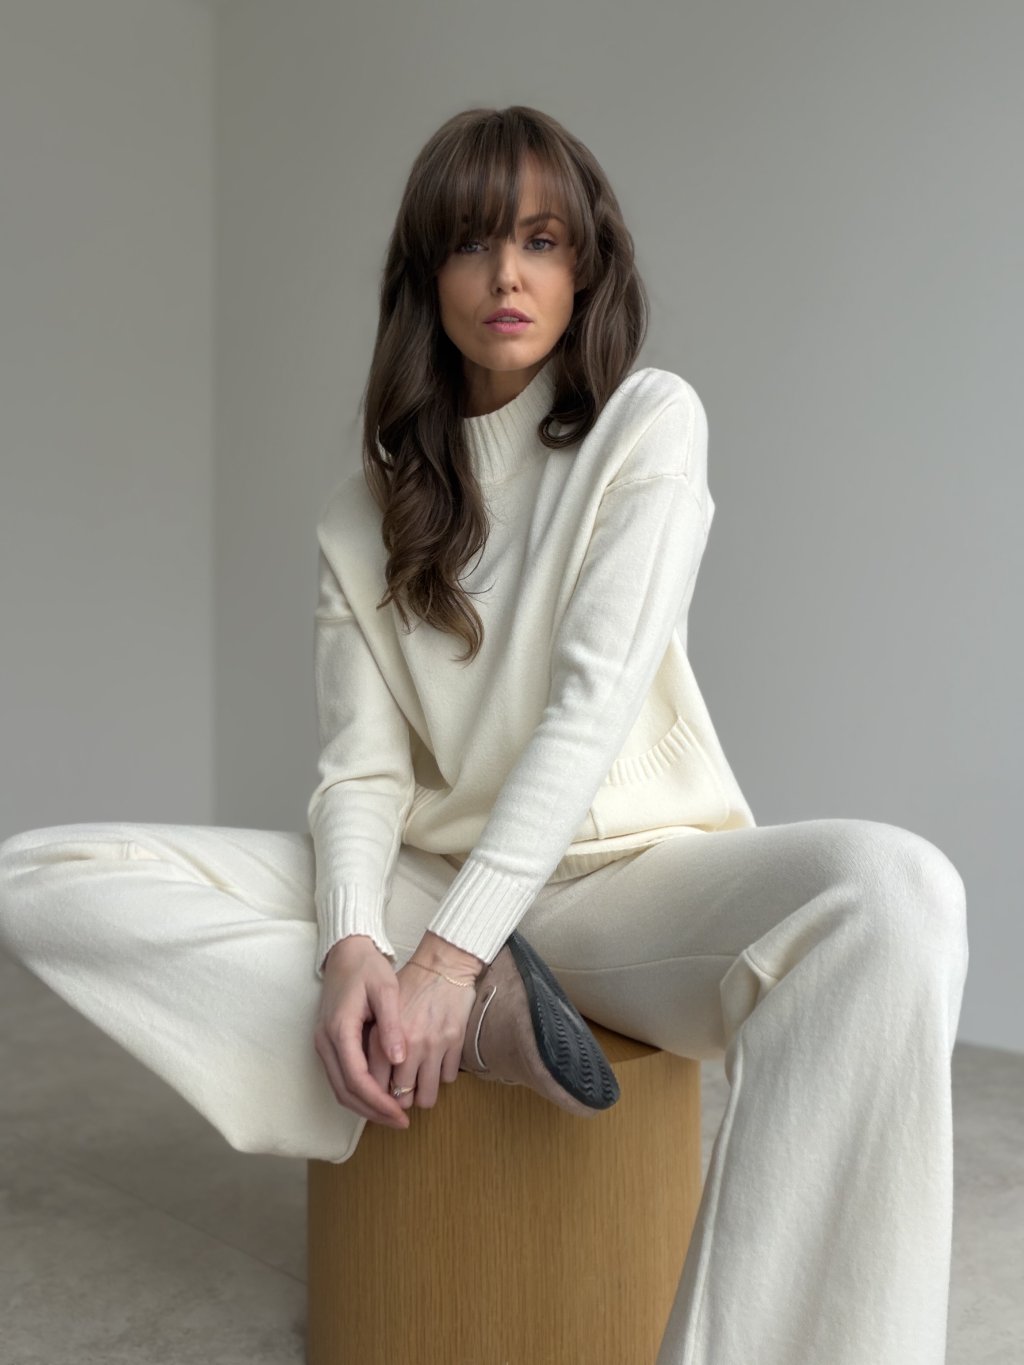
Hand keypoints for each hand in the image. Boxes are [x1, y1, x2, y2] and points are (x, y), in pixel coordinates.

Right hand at [314, 935, 412, 1129]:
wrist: (345, 952)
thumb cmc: (367, 967)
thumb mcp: (386, 989)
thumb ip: (391, 1024)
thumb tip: (399, 1059)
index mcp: (339, 1029)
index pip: (357, 1079)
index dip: (379, 1101)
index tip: (400, 1114)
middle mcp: (325, 1041)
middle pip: (345, 1091)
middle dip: (373, 1112)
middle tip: (400, 1123)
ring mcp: (323, 1044)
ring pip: (340, 1089)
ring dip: (365, 1106)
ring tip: (393, 1115)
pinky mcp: (327, 1044)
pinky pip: (340, 1078)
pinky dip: (358, 1093)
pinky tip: (379, 1097)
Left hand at [366, 932, 485, 1112]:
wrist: (443, 965)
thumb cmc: (411, 985)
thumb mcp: (380, 1010)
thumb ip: (374, 1042)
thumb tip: (371, 1076)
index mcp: (384, 1037)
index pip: (375, 1086)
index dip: (378, 1098)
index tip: (382, 1097)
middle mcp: (409, 1045)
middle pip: (402, 1097)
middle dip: (400, 1100)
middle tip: (401, 1091)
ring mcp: (434, 1046)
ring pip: (428, 1096)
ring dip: (423, 1093)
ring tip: (420, 1084)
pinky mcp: (455, 1042)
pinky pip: (448, 1077)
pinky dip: (442, 1075)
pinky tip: (437, 1062)